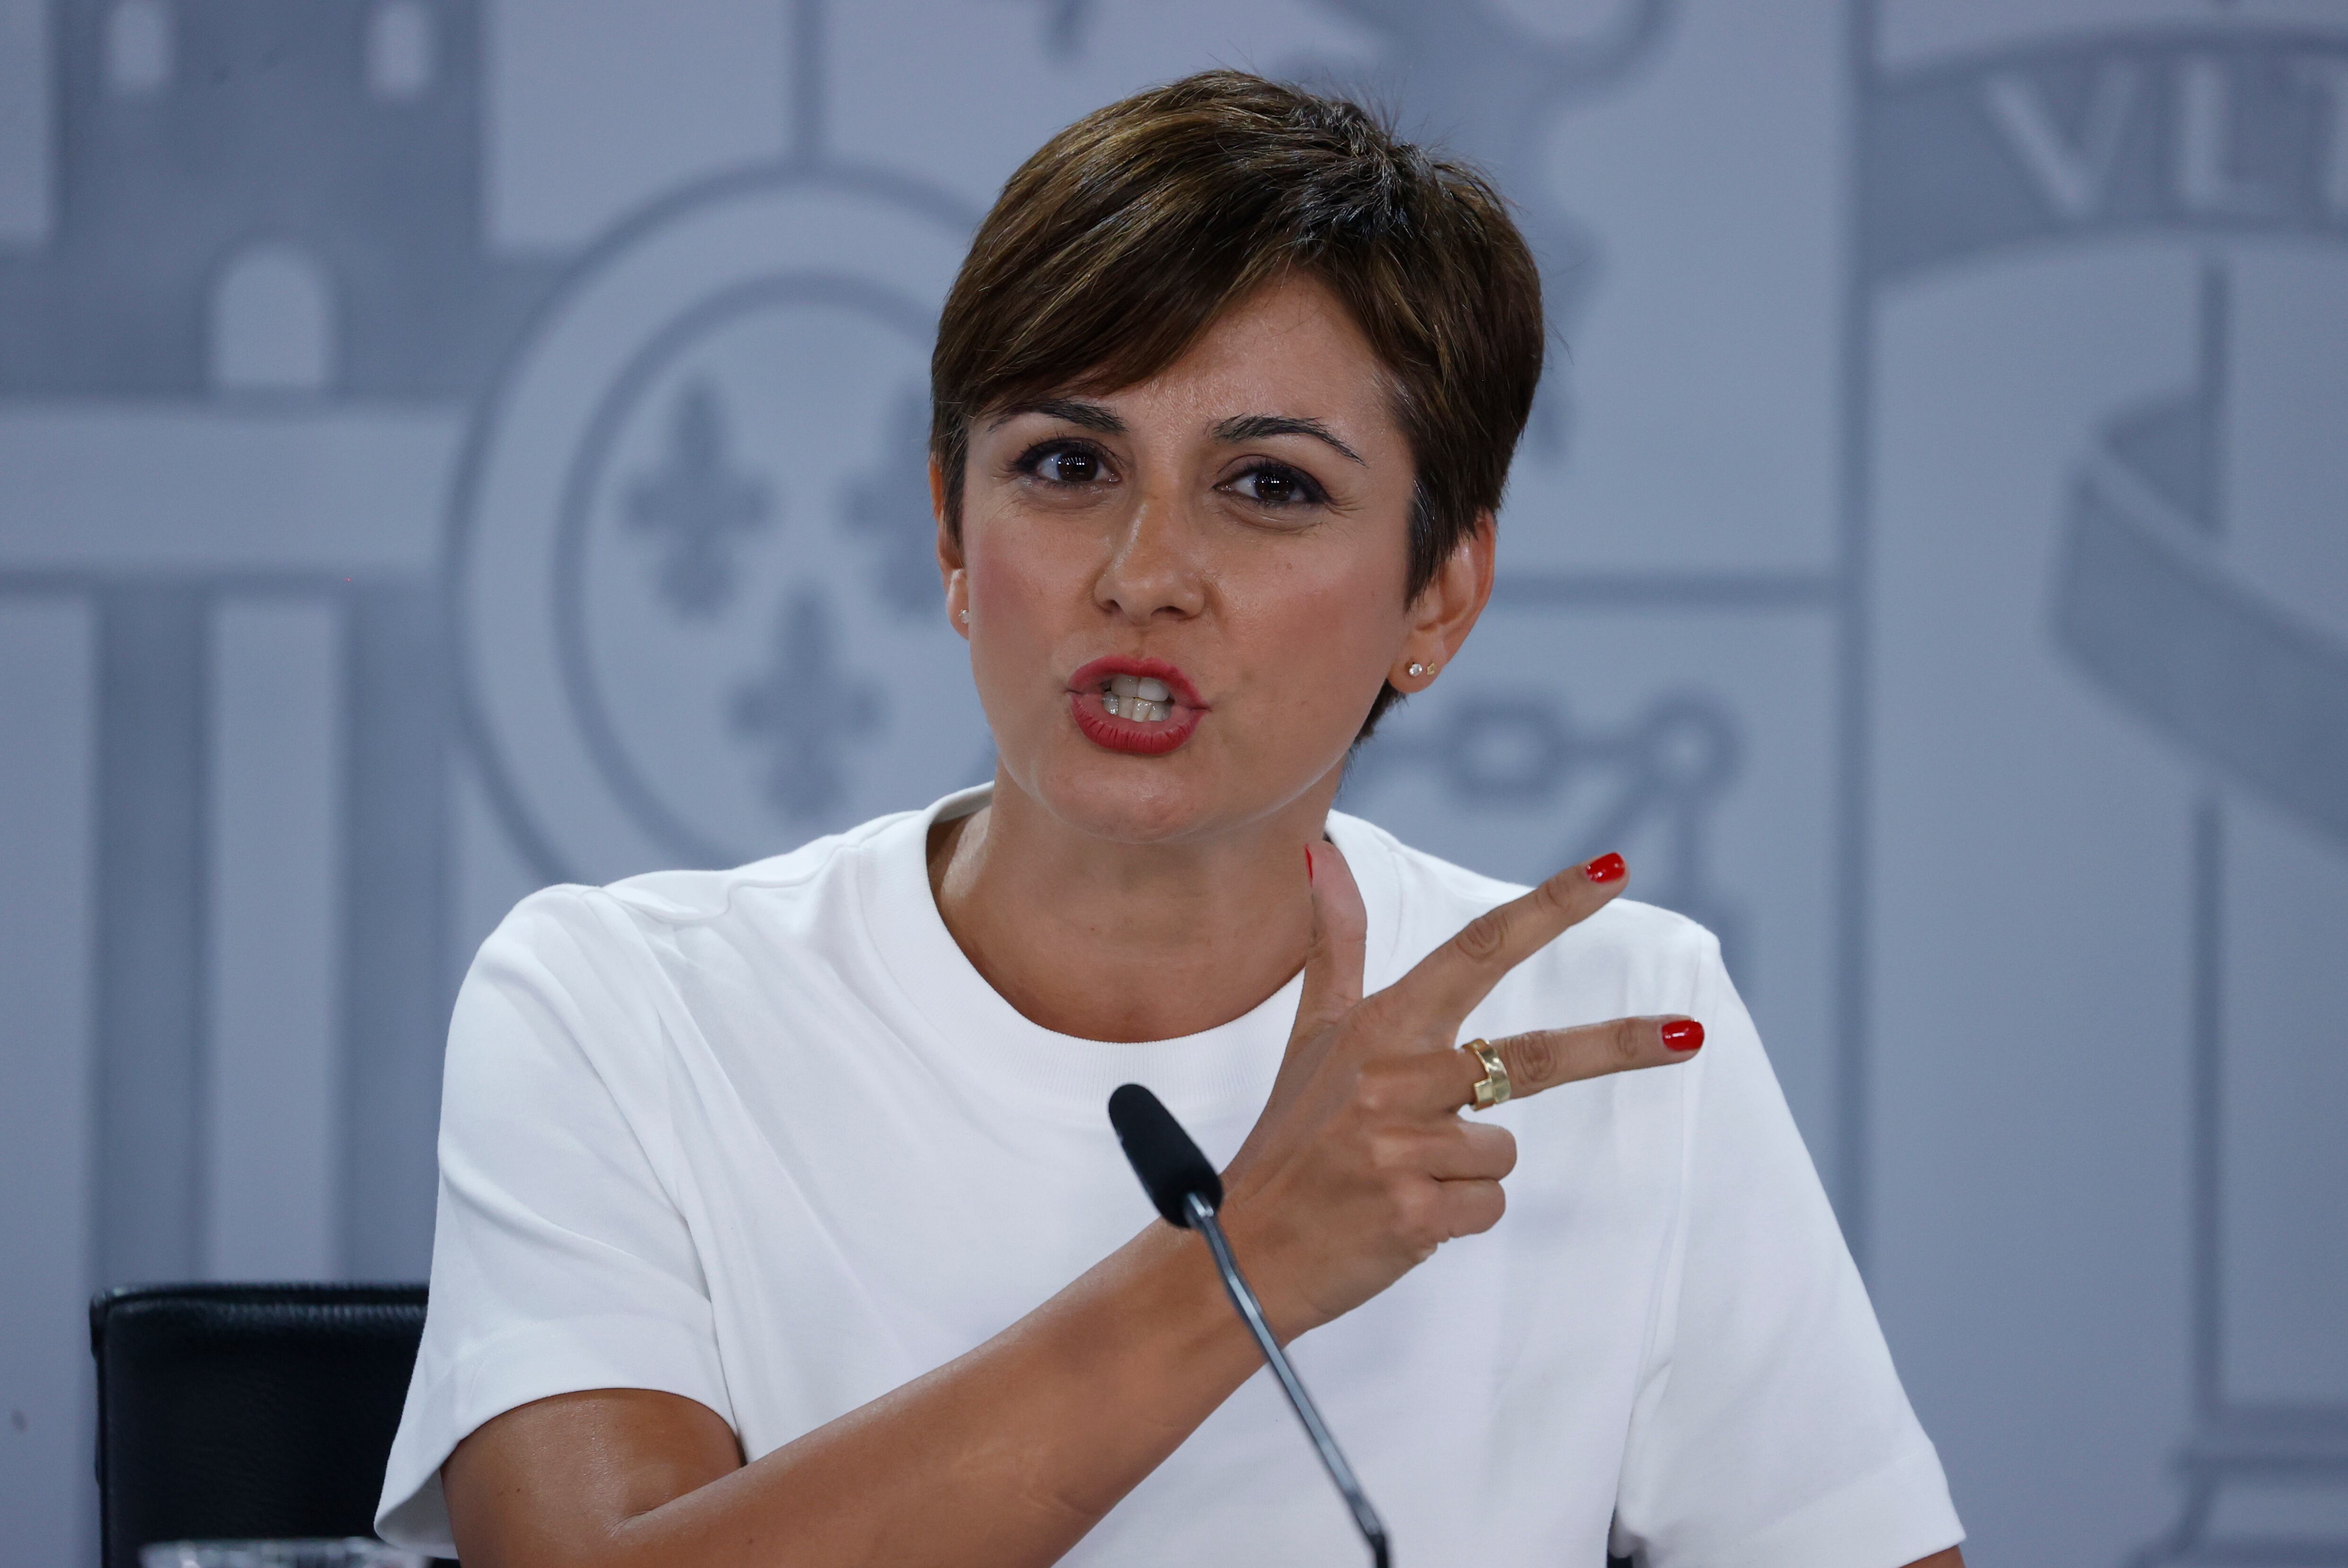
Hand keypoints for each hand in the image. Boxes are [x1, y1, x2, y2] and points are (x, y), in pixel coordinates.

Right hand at [1218, 844, 1702, 1337]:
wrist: (1244, 1250)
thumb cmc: (1290, 1144)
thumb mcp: (1311, 1039)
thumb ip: (1336, 948)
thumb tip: (1327, 859)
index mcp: (1378, 1028)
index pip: (1476, 948)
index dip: (1550, 906)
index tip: (1612, 869)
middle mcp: (1392, 1077)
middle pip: (1531, 1053)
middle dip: (1617, 1043)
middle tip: (1689, 1033)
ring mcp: (1402, 1145)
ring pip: (1503, 1150)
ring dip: (1465, 1173)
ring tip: (1400, 1180)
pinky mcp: (1415, 1209)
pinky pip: (1487, 1205)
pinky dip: (1455, 1217)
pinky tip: (1402, 1217)